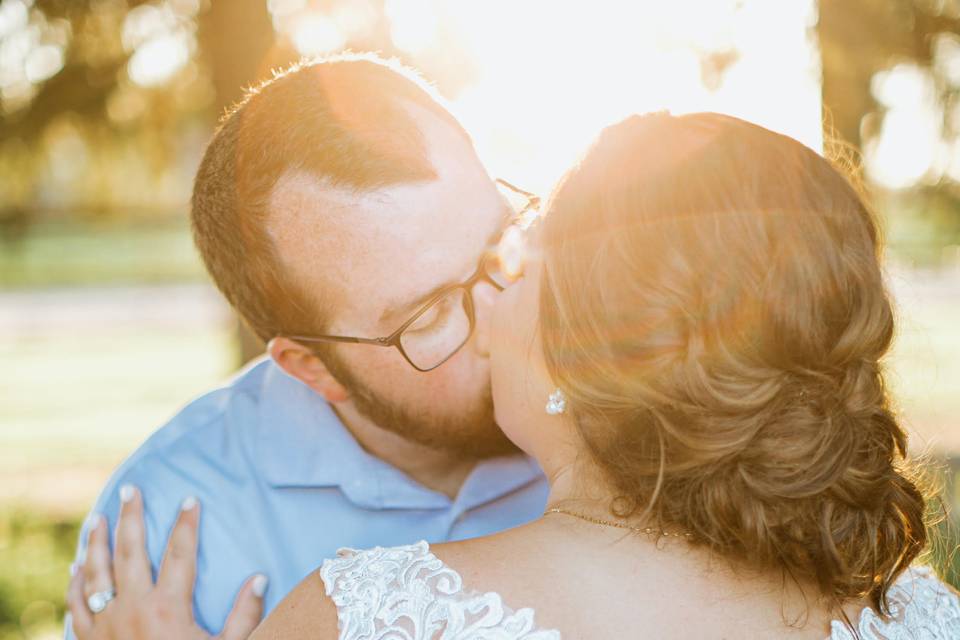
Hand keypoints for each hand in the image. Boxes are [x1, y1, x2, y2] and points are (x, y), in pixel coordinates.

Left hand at [66, 486, 266, 639]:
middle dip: (131, 518)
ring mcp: (105, 627)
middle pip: (130, 552)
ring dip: (96, 543)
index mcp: (168, 609)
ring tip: (98, 520)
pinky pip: (75, 606)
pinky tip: (77, 567)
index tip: (190, 499)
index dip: (186, 523)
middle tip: (132, 490)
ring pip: (95, 574)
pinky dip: (75, 583)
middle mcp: (132, 610)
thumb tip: (259, 578)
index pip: (180, 553)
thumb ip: (244, 615)